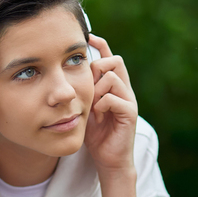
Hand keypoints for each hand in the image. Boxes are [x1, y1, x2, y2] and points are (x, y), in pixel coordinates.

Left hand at [84, 35, 137, 174]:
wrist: (109, 160)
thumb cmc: (96, 135)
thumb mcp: (85, 108)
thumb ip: (83, 90)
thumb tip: (67, 72)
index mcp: (115, 86)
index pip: (110, 57)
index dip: (101, 45)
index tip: (88, 36)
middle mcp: (125, 90)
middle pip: (115, 61)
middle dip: (97, 69)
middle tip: (87, 87)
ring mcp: (129, 101)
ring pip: (112, 77)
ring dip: (96, 90)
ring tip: (92, 107)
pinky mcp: (130, 113)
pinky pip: (113, 97)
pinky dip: (102, 104)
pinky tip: (97, 116)